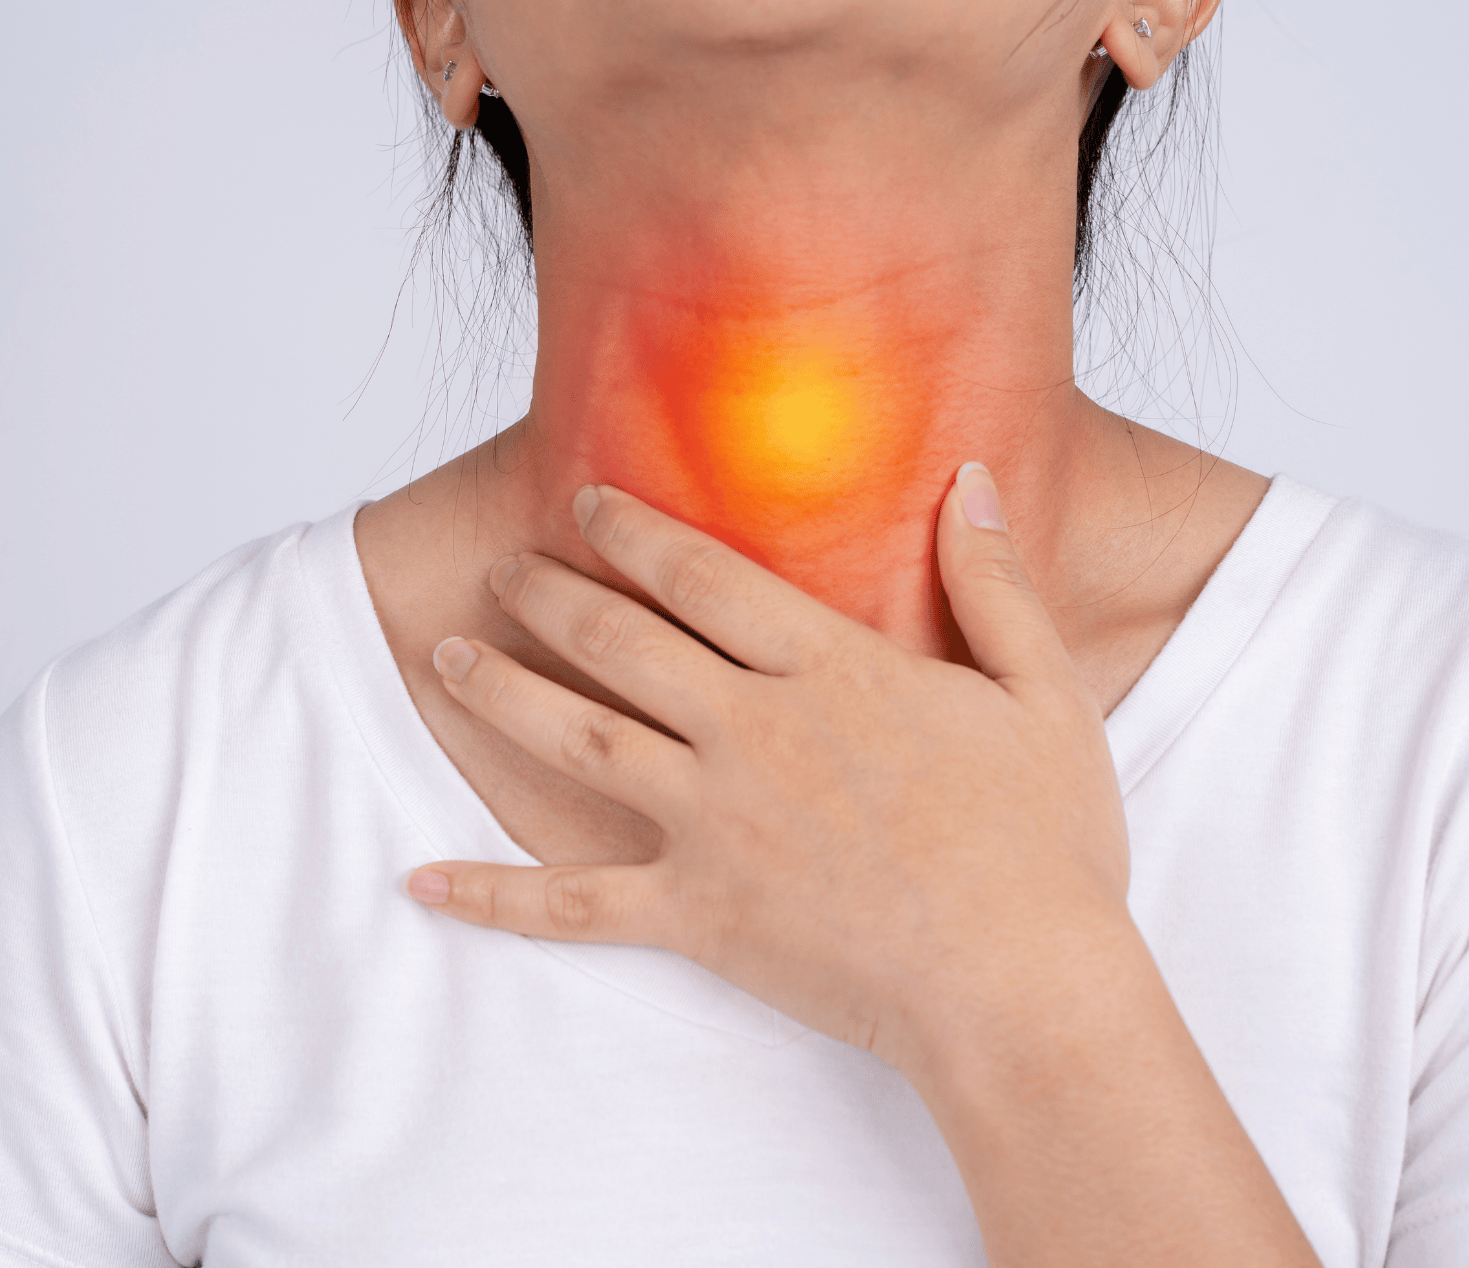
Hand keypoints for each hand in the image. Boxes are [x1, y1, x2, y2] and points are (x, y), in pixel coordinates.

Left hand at [404, 462, 1130, 1079]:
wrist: (1019, 988)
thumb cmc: (1046, 848)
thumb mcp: (1043, 694)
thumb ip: (996, 584)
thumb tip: (975, 482)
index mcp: (830, 670)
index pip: (704, 578)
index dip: (634, 533)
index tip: (584, 503)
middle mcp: (752, 731)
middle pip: (620, 642)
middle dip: (549, 596)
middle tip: (500, 569)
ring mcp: (714, 823)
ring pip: (578, 740)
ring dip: (502, 695)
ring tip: (447, 658)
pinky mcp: (696, 914)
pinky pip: (571, 903)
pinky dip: (491, 894)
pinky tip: (422, 880)